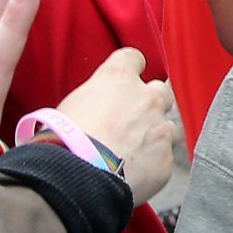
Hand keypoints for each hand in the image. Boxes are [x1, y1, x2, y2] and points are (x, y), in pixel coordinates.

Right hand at [53, 46, 179, 201]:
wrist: (79, 175)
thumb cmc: (64, 138)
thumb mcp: (71, 105)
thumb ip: (94, 100)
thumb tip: (92, 111)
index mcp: (119, 77)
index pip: (133, 57)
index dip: (130, 68)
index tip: (126, 79)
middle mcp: (147, 98)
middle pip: (161, 91)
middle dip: (151, 103)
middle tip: (132, 120)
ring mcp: (161, 129)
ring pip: (168, 127)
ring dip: (154, 136)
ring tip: (131, 153)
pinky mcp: (165, 160)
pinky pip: (163, 160)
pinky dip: (151, 165)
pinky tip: (132, 174)